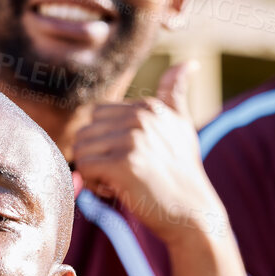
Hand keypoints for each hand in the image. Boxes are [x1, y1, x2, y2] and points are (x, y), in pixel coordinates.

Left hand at [72, 61, 224, 243]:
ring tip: (121, 181)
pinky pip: (84, 167)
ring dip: (94, 172)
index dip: (106, 142)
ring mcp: (132, 139)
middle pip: (85, 132)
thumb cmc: (183, 173)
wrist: (193, 213)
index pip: (97, 117)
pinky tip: (117, 190)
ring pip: (81, 149)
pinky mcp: (123, 163)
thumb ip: (176, 94)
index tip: (131, 159)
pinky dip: (94, 184)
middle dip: (97, 157)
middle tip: (124, 174)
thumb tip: (188, 62)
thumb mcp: (182, 126)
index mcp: (148, 106)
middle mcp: (140, 117)